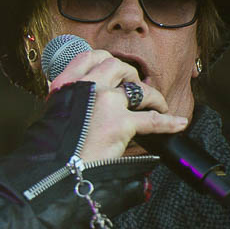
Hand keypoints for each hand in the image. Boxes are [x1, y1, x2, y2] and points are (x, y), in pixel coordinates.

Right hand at [46, 45, 187, 160]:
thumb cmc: (51, 152)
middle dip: (131, 75)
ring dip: (152, 96)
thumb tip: (86, 111)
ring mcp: (104, 102)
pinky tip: (178, 123)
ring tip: (157, 105)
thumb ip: (68, 107)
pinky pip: (153, 119)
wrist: (52, 171)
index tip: (113, 69)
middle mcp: (86, 87)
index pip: (88, 57)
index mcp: (65, 85)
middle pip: (116, 66)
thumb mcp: (52, 118)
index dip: (104, 59)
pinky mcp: (120, 123)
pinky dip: (169, 121)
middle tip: (135, 89)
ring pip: (138, 88)